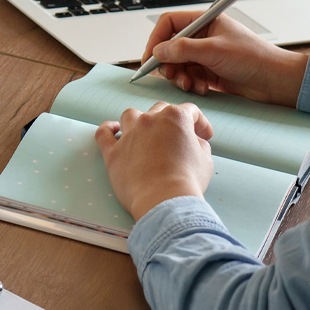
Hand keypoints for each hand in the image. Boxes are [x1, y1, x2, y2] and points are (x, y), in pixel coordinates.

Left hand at [95, 102, 213, 220]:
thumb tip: (193, 143)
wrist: (163, 200)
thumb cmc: (188, 180)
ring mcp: (129, 134)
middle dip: (172, 120)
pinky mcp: (113, 152)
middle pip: (160, 109)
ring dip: (140, 120)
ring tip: (145, 131)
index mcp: (175, 117)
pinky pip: (103, 133)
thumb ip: (199, 144)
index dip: (200, 123)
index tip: (204, 136)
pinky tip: (113, 129)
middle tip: (179, 137)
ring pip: (131, 115)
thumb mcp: (205, 159)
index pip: (190, 111)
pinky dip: (108, 129)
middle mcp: (150, 120)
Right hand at [142, 12, 308, 107]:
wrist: (275, 80)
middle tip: (172, 76)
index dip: (156, 39)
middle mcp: (204, 36)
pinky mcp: (210, 72)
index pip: (170, 23)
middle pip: (171, 46)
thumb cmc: (253, 58)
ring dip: (181, 77)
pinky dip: (192, 84)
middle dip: (169, 63)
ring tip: (191, 84)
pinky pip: (190, 77)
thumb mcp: (215, 50)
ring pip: (179, 65)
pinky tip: (203, 89)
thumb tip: (159, 51)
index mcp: (206, 21)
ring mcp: (207, 55)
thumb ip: (184, 49)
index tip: (150, 58)